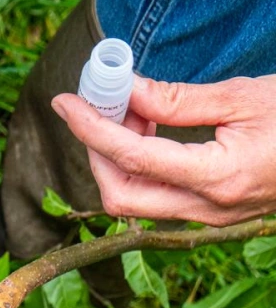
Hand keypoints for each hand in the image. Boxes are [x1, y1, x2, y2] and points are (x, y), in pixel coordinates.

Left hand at [52, 75, 275, 224]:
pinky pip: (158, 198)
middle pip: (121, 195)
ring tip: (130, 111)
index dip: (90, 129)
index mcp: (221, 178)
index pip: (132, 159)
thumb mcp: (243, 96)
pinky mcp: (214, 213)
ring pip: (136, 202)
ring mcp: (214, 218)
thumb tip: (122, 90)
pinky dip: (138, 167)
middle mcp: (212, 209)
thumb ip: (176, 99)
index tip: (65, 100)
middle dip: (97, 151)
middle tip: (98, 105)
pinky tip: (148, 130)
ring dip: (116, 159)